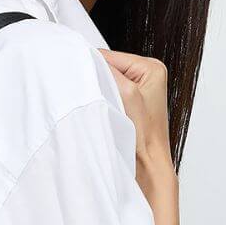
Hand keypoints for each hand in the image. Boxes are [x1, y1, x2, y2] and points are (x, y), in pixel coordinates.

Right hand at [98, 48, 179, 224]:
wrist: (146, 169)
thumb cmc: (144, 138)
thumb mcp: (127, 94)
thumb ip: (107, 71)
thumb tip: (85, 56)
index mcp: (151, 68)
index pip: (108, 56)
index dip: (89, 66)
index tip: (74, 75)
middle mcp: (144, 78)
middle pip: (104, 69)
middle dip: (92, 80)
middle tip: (82, 93)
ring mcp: (133, 93)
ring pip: (101, 84)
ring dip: (93, 93)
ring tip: (93, 105)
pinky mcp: (123, 108)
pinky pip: (102, 97)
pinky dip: (95, 104)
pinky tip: (94, 112)